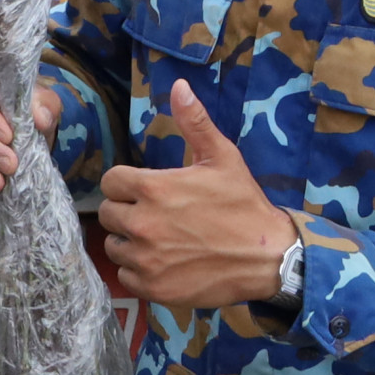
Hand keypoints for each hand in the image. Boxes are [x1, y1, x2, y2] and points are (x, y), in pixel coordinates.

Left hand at [98, 80, 298, 306]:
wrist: (266, 256)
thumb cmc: (242, 203)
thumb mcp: (221, 156)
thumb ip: (194, 122)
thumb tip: (179, 85)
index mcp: (153, 189)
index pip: (110, 182)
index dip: (125, 184)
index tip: (143, 189)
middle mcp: (143, 224)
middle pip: (108, 214)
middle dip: (125, 210)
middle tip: (151, 214)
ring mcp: (146, 260)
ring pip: (114, 247)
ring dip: (129, 241)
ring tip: (156, 239)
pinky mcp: (154, 289)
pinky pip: (126, 277)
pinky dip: (138, 271)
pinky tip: (160, 263)